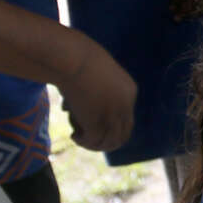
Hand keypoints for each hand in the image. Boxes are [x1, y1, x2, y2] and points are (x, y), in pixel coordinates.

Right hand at [56, 37, 136, 152]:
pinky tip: (74, 135)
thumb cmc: (79, 60)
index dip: (111, 128)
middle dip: (105, 141)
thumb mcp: (95, 73)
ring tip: (78, 137)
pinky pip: (93, 141)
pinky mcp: (98, 121)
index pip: (127, 120)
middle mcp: (126, 105)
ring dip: (93, 144)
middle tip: (87, 138)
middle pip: (121, 135)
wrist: (72, 58)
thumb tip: (76, 107)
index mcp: (130, 91)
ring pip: (109, 142)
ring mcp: (113, 114)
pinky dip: (83, 142)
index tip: (94, 127)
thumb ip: (95, 90)